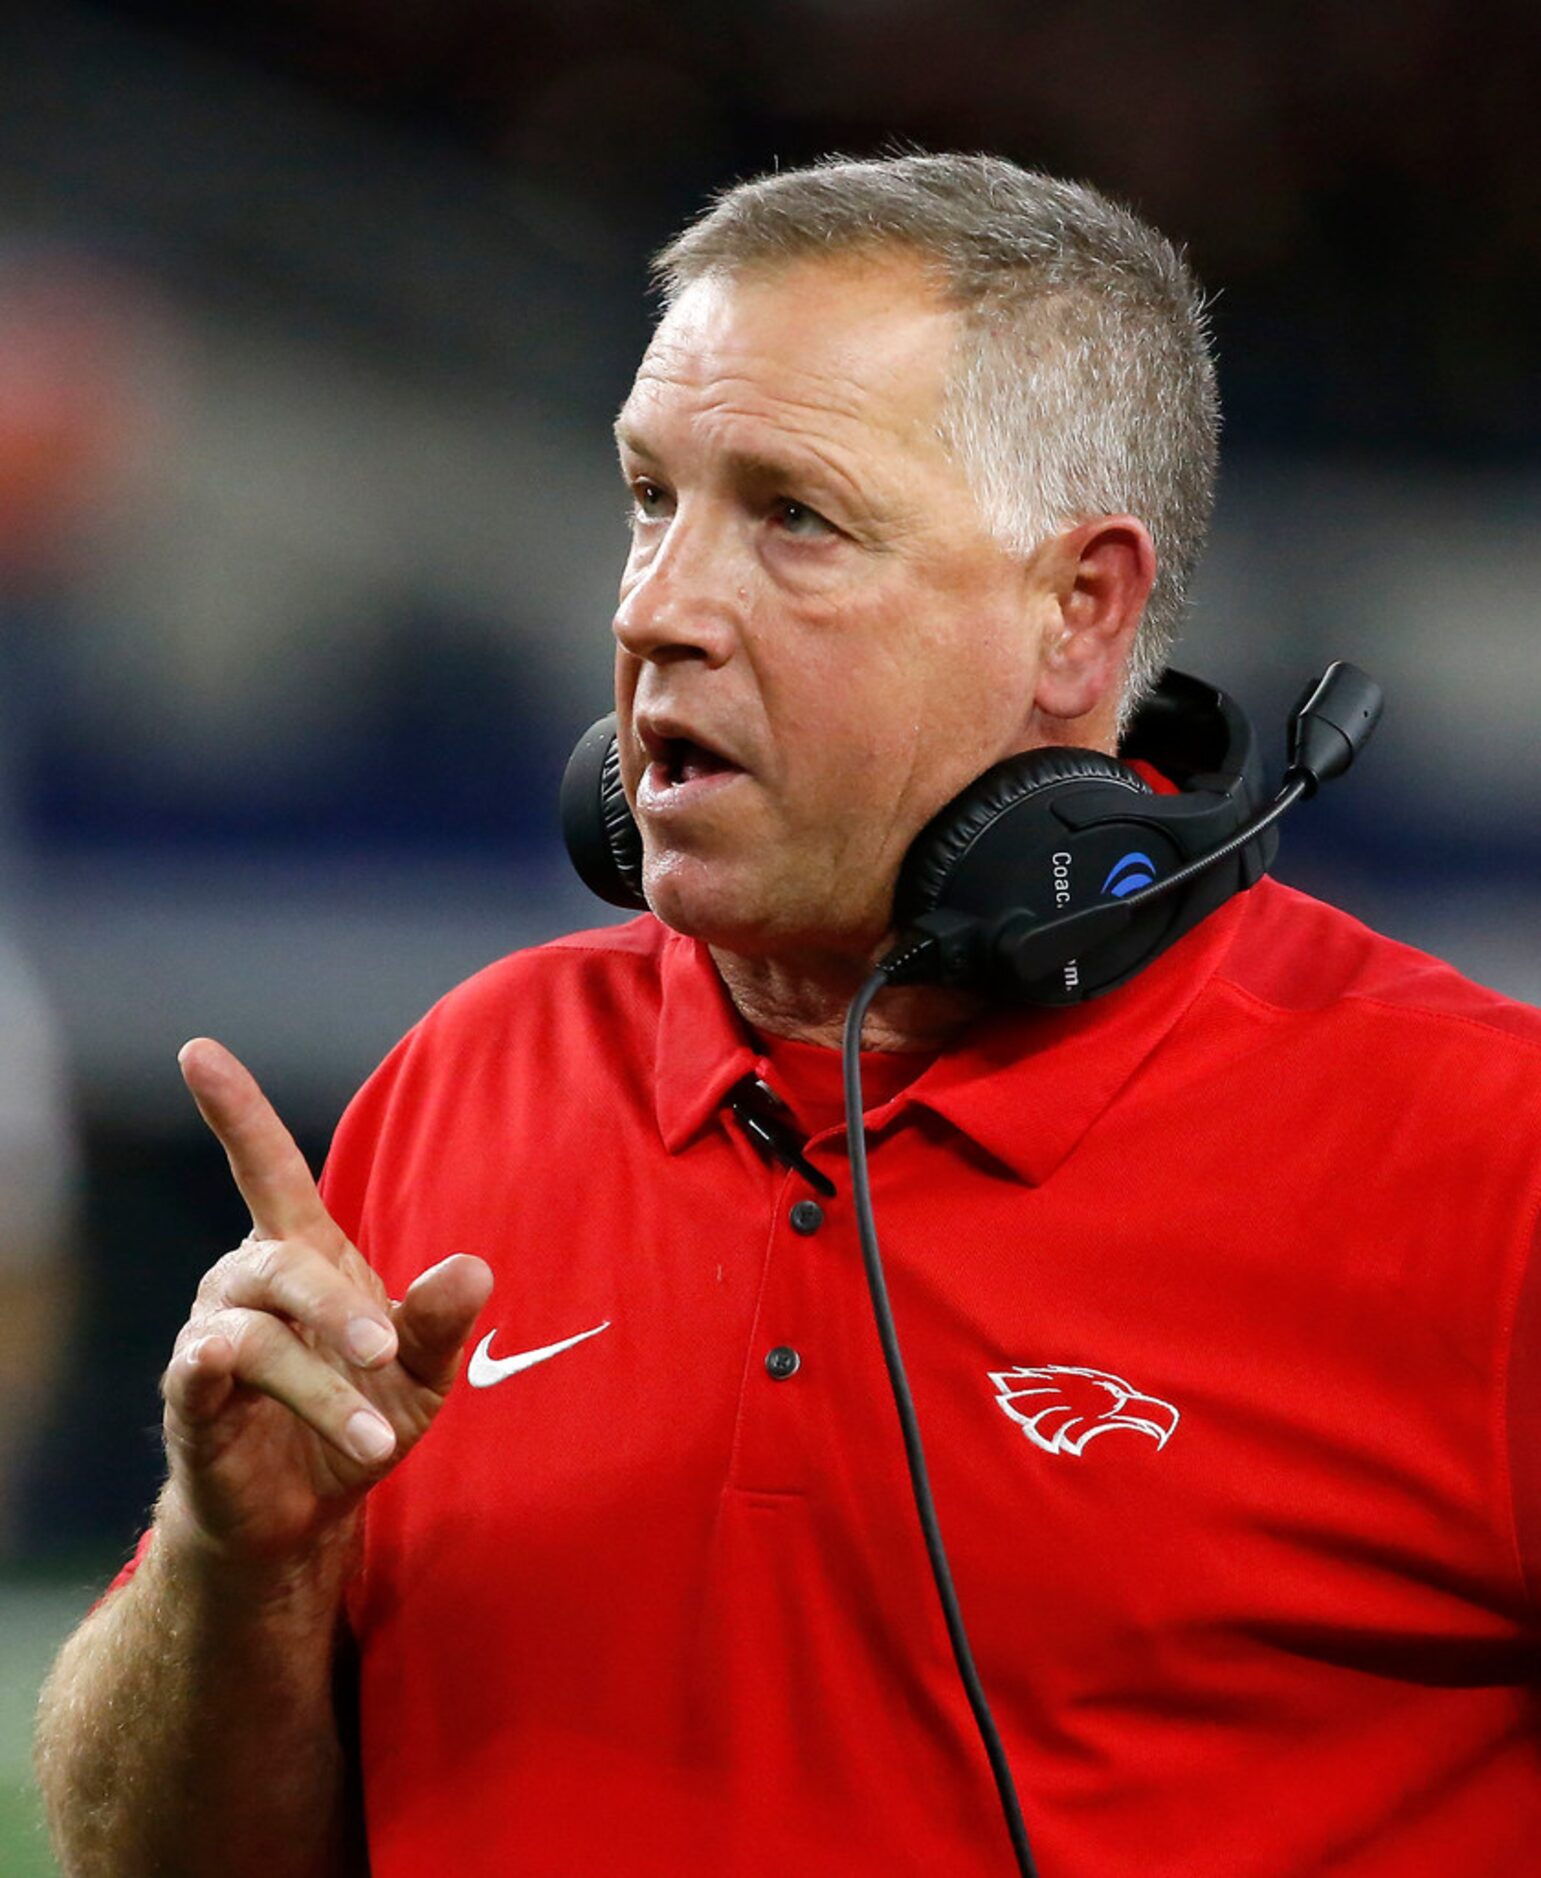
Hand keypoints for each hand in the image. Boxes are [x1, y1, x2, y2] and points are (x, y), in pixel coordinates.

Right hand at [158, 1038, 492, 1577]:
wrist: (305, 1514)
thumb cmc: (361, 1419)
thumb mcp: (423, 1373)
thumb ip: (441, 1322)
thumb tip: (474, 1268)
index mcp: (303, 1256)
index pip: (264, 1166)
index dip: (234, 1110)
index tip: (196, 1050)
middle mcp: (246, 1282)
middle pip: (283, 1262)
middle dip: (339, 1308)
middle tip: (387, 1351)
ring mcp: (211, 1336)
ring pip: (260, 1333)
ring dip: (323, 1385)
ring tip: (377, 1437)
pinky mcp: (189, 1397)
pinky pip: (206, 1370)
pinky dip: (251, 1388)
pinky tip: (265, 1417)